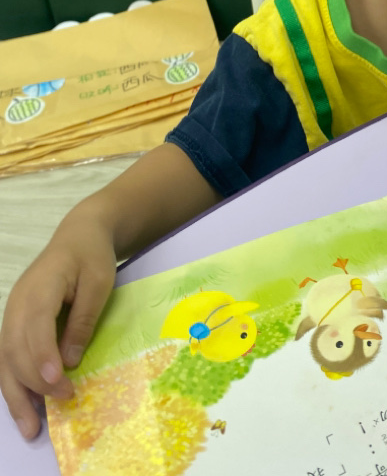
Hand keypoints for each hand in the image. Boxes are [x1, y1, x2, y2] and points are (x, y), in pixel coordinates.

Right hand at [0, 211, 115, 439]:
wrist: (79, 235)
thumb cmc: (92, 256)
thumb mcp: (99, 282)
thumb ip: (83, 319)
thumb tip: (70, 361)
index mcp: (39, 287)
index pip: (35, 327)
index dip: (43, 357)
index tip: (57, 382)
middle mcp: (17, 303)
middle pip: (16, 349)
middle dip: (36, 381)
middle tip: (67, 400)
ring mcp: (12, 314)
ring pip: (5, 360)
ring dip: (16, 395)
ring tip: (31, 428)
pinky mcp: (15, 324)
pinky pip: (8, 358)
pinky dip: (15, 384)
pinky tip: (26, 408)